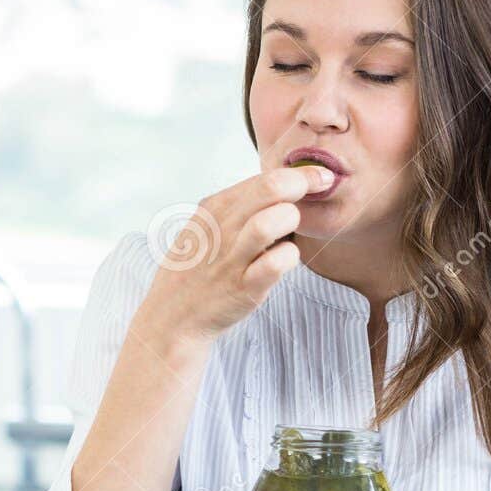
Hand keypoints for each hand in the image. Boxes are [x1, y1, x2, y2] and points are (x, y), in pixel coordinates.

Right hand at [135, 163, 337, 343]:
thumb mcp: (207, 226)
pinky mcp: (244, 287)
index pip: (265, 177)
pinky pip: (278, 262)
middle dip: (303, 186)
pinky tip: (283, 260)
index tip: (318, 178)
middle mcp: (222, 228)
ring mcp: (232, 258)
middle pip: (271, 187)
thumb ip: (240, 206)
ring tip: (288, 233)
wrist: (172, 316)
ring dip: (292, 221)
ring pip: (274, 221)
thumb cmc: (198, 269)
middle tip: (317, 195)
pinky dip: (290, 257)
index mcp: (215, 207)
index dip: (301, 174)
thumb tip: (283, 184)